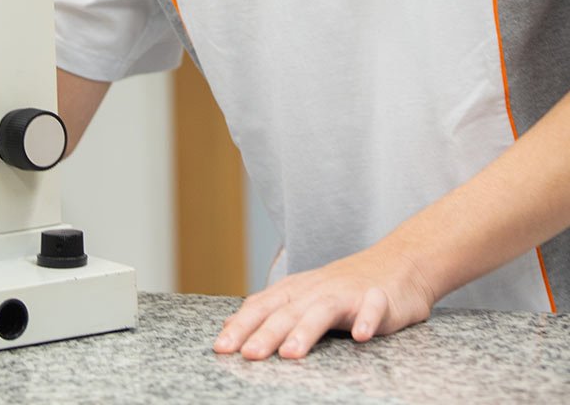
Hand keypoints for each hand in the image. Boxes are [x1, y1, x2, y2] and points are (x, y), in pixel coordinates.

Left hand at [213, 242, 435, 359]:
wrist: (398, 263)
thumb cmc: (346, 287)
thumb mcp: (305, 296)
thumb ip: (274, 313)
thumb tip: (233, 329)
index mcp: (296, 290)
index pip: (262, 306)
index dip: (241, 325)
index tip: (221, 348)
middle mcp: (317, 289)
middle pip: (287, 311)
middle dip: (265, 333)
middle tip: (247, 355)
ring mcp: (348, 293)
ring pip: (323, 310)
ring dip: (305, 330)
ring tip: (290, 353)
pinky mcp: (380, 299)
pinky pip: (372, 308)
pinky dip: (366, 320)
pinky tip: (361, 337)